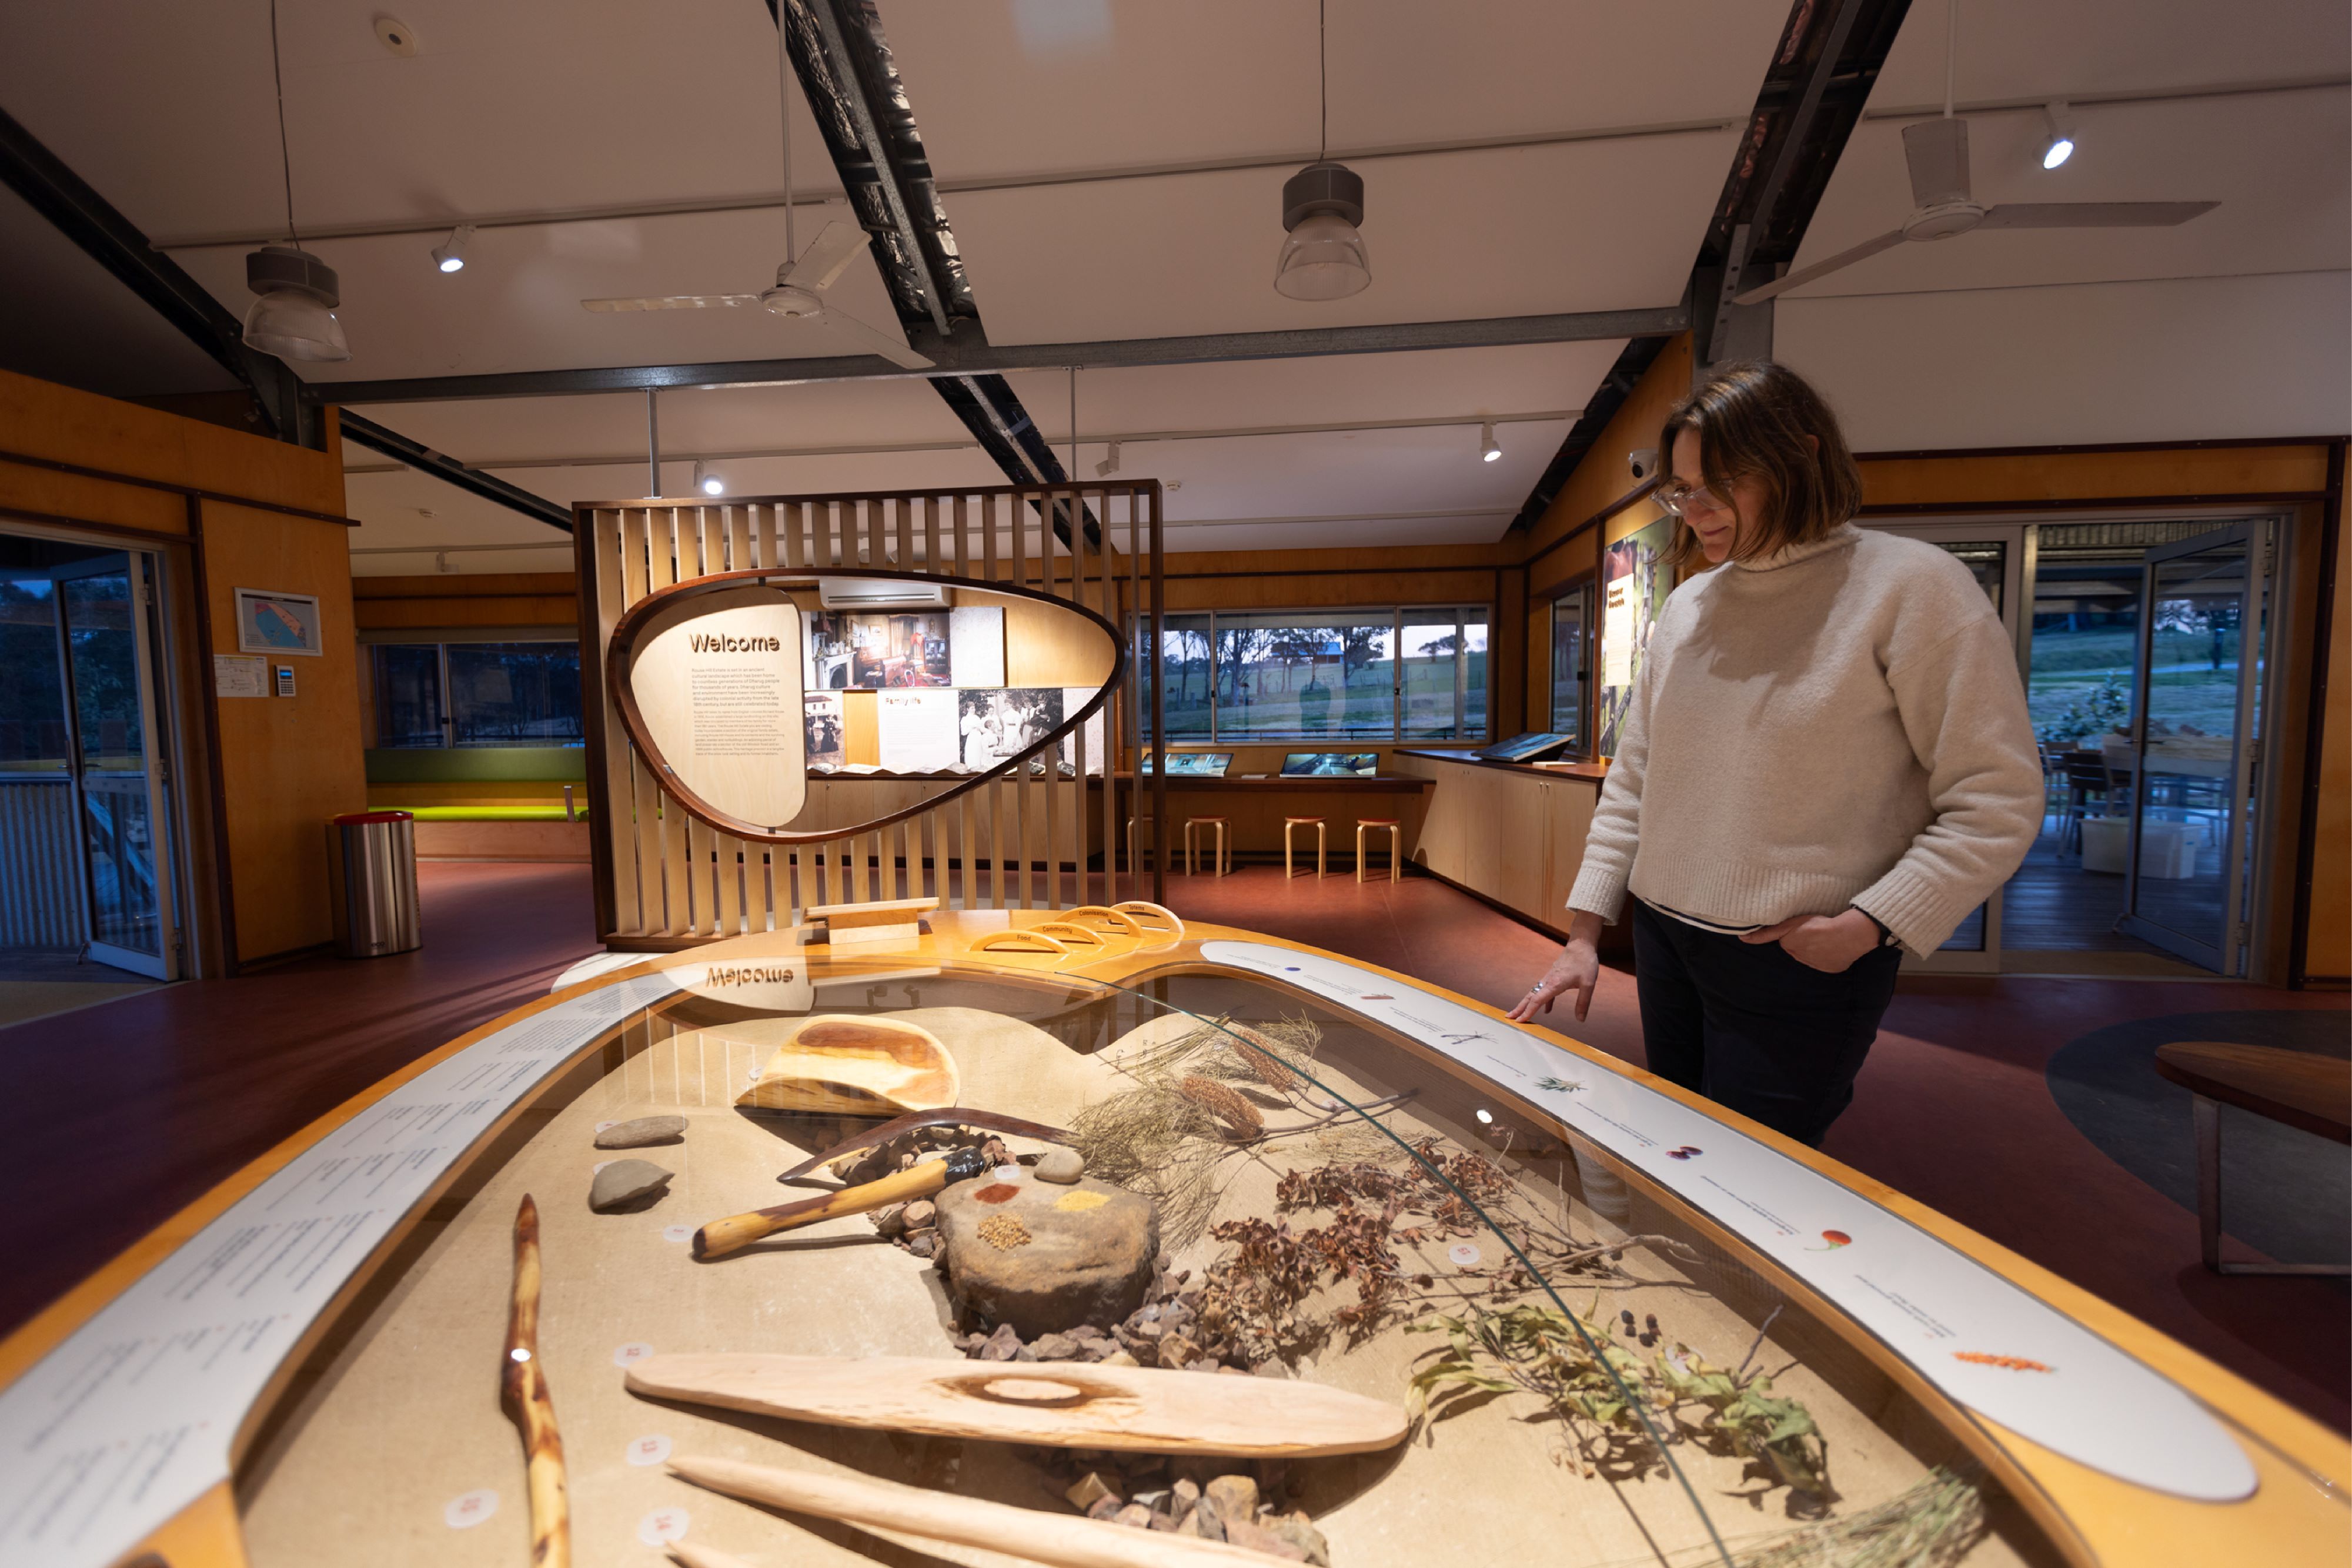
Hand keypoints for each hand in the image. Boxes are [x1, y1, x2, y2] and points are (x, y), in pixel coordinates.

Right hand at [1510, 913, 1604, 1022]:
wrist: (1581, 944)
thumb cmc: (1584, 962)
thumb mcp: (1588, 984)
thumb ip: (1583, 1003)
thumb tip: (1580, 1020)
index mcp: (1554, 984)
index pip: (1537, 1001)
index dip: (1528, 1011)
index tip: (1520, 1020)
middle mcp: (1548, 981)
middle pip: (1530, 997)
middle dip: (1519, 1008)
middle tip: (1509, 1017)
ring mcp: (1549, 978)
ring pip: (1534, 993)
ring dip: (1526, 1004)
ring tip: (1520, 1013)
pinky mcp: (1553, 976)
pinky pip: (1544, 991)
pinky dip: (1542, 1001)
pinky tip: (1547, 1010)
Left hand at [1740, 908, 1884, 972]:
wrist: (1847, 935)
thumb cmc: (1818, 925)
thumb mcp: (1789, 924)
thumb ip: (1766, 932)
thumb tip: (1742, 938)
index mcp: (1790, 947)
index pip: (1785, 941)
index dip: (1793, 934)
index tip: (1804, 931)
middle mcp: (1800, 958)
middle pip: (1797, 949)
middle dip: (1803, 942)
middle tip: (1814, 932)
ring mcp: (1816, 965)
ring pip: (1811, 955)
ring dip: (1816, 949)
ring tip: (1825, 938)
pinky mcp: (1831, 969)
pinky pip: (1826, 962)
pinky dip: (1829, 956)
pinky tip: (1834, 947)